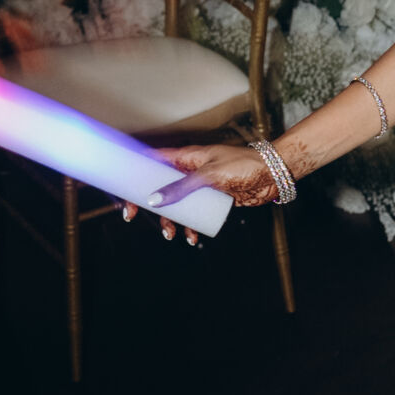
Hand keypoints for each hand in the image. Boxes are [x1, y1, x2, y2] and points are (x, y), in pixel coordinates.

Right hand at [119, 142, 279, 240]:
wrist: (274, 174)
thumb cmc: (244, 165)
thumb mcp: (209, 175)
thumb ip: (182, 187)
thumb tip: (154, 199)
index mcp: (185, 158)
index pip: (152, 163)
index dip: (134, 174)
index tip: (121, 189)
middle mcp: (190, 172)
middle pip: (159, 187)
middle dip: (146, 203)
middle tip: (133, 217)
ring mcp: (201, 187)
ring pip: (176, 205)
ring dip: (170, 220)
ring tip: (171, 234)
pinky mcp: (213, 201)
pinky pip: (195, 215)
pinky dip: (191, 226)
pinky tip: (192, 236)